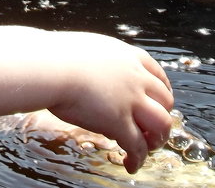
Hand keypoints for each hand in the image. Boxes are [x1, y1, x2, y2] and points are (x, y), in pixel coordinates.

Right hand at [44, 32, 173, 173]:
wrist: (49, 66)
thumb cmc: (57, 56)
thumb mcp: (90, 49)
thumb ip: (103, 62)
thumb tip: (96, 73)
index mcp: (129, 57)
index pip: (159, 75)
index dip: (163, 91)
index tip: (160, 101)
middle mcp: (135, 78)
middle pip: (165, 100)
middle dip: (162, 116)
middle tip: (152, 128)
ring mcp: (130, 100)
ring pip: (161, 124)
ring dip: (157, 139)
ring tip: (147, 148)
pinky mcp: (118, 122)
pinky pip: (137, 146)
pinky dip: (137, 159)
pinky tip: (130, 165)